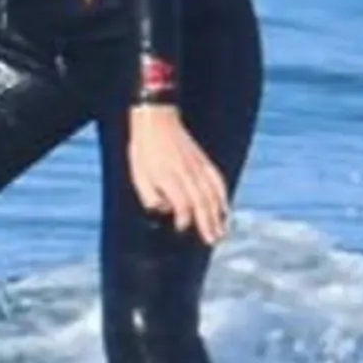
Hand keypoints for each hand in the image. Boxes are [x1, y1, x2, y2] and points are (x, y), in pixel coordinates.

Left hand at [124, 103, 229, 248]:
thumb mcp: (137, 174)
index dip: (183, 217)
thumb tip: (164, 210)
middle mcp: (186, 173)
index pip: (181, 201)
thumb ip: (149, 196)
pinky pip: (217, 181)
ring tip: (222, 231)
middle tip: (213, 241)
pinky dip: (223, 196)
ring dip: (218, 214)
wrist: (157, 121)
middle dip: (207, 223)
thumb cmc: (144, 151)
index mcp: (167, 176)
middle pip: (201, 201)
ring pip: (212, 193)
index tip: (181, 228)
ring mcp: (197, 167)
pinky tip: (225, 209)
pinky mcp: (203, 162)